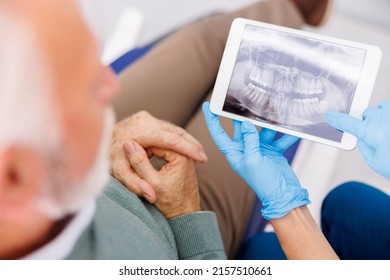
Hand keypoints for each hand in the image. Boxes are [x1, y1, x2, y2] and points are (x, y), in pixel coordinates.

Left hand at [111, 111, 206, 202]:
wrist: (101, 143)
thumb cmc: (111, 160)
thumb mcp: (120, 174)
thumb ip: (136, 185)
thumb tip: (151, 197)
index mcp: (138, 132)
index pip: (170, 139)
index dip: (188, 149)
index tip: (202, 159)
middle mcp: (142, 120)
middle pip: (175, 132)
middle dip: (191, 144)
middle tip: (204, 158)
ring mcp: (145, 117)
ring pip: (173, 129)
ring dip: (187, 141)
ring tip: (199, 154)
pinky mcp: (146, 118)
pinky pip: (168, 127)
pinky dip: (179, 137)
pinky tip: (187, 147)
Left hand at [202, 102, 309, 219]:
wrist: (283, 195)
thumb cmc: (263, 182)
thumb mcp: (253, 160)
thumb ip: (249, 140)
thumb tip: (245, 123)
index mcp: (234, 153)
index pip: (218, 134)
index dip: (212, 120)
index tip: (208, 105)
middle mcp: (245, 149)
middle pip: (240, 127)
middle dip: (242, 114)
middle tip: (243, 98)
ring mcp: (259, 149)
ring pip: (261, 130)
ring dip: (268, 123)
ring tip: (274, 111)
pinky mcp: (272, 150)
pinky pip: (278, 138)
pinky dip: (286, 134)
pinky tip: (294, 129)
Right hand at [326, 100, 389, 179]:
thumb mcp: (373, 159)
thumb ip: (363, 143)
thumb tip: (361, 133)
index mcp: (371, 133)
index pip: (348, 123)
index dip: (337, 120)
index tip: (330, 116)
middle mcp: (384, 119)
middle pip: (368, 113)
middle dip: (368, 122)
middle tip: (376, 135)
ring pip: (382, 107)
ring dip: (382, 116)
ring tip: (389, 130)